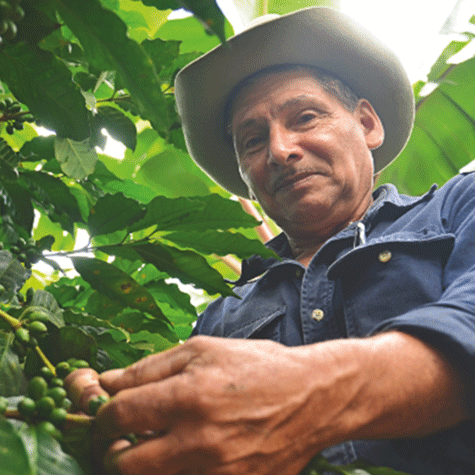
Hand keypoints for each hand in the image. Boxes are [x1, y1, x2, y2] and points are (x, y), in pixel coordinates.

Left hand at [94, 335, 335, 474]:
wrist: (312, 397)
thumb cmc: (257, 366)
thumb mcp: (203, 350)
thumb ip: (150, 367)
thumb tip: (106, 382)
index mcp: (190, 396)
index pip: (118, 415)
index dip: (100, 416)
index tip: (104, 415)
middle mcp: (200, 440)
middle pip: (122, 467)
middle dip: (111, 452)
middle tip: (120, 440)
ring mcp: (219, 473)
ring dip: (140, 468)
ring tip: (152, 449)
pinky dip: (176, 473)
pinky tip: (185, 456)